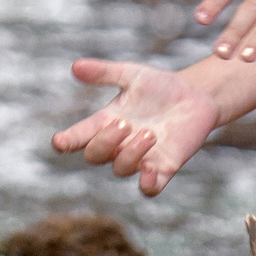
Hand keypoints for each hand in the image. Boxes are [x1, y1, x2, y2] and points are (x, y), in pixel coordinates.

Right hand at [52, 59, 221, 195]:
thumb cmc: (160, 86)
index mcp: (106, 122)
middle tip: (124, 123)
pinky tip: (150, 168)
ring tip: (150, 133)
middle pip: (95, 156)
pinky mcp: (163, 168)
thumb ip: (105, 73)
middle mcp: (119, 144)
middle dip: (104, 142)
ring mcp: (140, 158)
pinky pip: (148, 188)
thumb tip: (75, 66)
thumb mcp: (132, 75)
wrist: (195, 95)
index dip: (67, 141)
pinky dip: (146, 184)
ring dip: (130, 154)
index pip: (80, 136)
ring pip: (120, 169)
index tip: (59, 142)